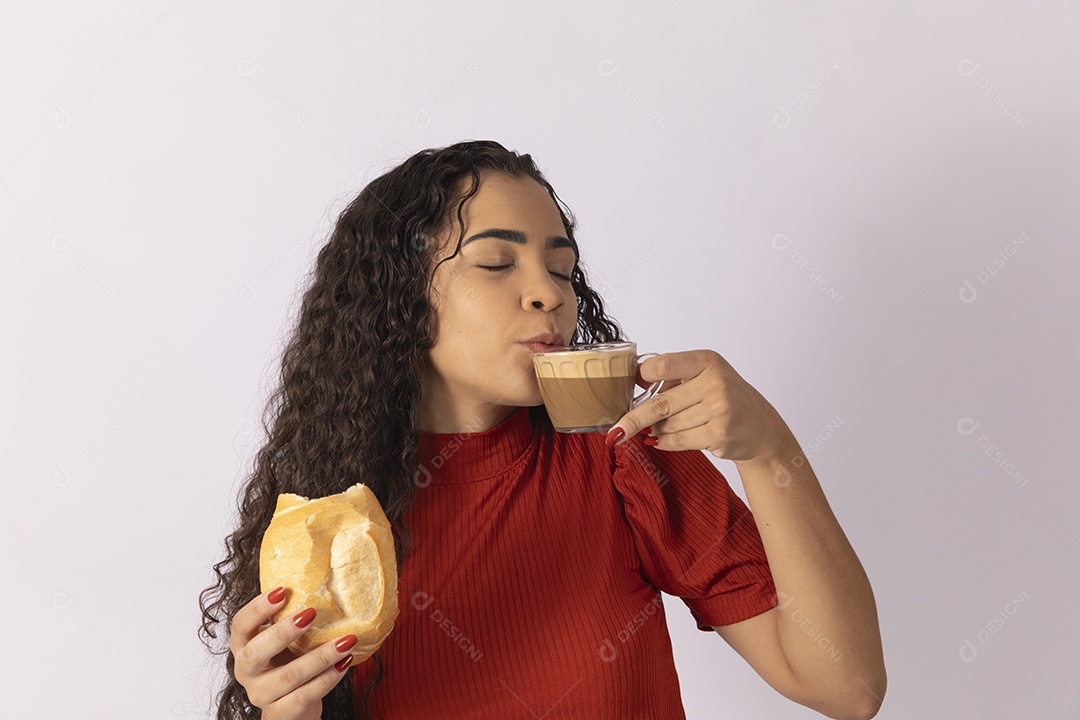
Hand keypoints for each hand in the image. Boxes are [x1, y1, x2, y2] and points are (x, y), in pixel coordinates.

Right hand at [230, 587, 355, 719]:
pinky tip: (344, 663)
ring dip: (320, 656)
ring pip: (289, 676)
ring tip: (346, 640)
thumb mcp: (286, 640)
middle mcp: (246, 671)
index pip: (240, 624)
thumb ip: (293, 618)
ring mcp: (261, 695)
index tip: (282, 590)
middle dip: (284, 631)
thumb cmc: (289, 663)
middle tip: (312, 612)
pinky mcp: (280, 713)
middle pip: (256, 652)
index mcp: (243, 647)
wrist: (292, 708)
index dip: (258, 608)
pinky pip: (304, 696)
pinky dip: (327, 679)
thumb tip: (324, 577)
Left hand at [606, 349, 791, 462]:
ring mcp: (719, 408)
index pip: (662, 365)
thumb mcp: (705, 376)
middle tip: (615, 431)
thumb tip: (631, 384)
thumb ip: (674, 376)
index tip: (624, 388)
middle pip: (659, 403)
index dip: (638, 377)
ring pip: (667, 424)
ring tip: (659, 430)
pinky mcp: (720, 434)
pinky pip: (678, 440)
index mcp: (706, 361)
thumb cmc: (725, 399)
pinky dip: (664, 443)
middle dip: (633, 419)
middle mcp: (715, 381)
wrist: (761, 428)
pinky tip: (660, 441)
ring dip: (655, 431)